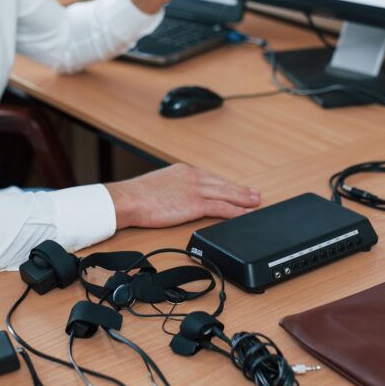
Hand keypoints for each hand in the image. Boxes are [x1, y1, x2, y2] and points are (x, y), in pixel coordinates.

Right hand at [105, 163, 260, 229]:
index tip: (236, 188)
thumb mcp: (158, 185)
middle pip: (222, 184)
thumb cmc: (137, 195)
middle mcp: (192, 177)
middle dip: (240, 190)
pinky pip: (221, 208)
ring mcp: (195, 190)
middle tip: (254, 194)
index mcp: (183, 171)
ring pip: (226, 194)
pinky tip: (244, 214)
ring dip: (243, 199)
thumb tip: (176, 198)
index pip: (210, 179)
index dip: (226, 185)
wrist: (129, 199)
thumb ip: (172, 189)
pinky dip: (235, 211)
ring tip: (255, 203)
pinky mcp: (195, 204)